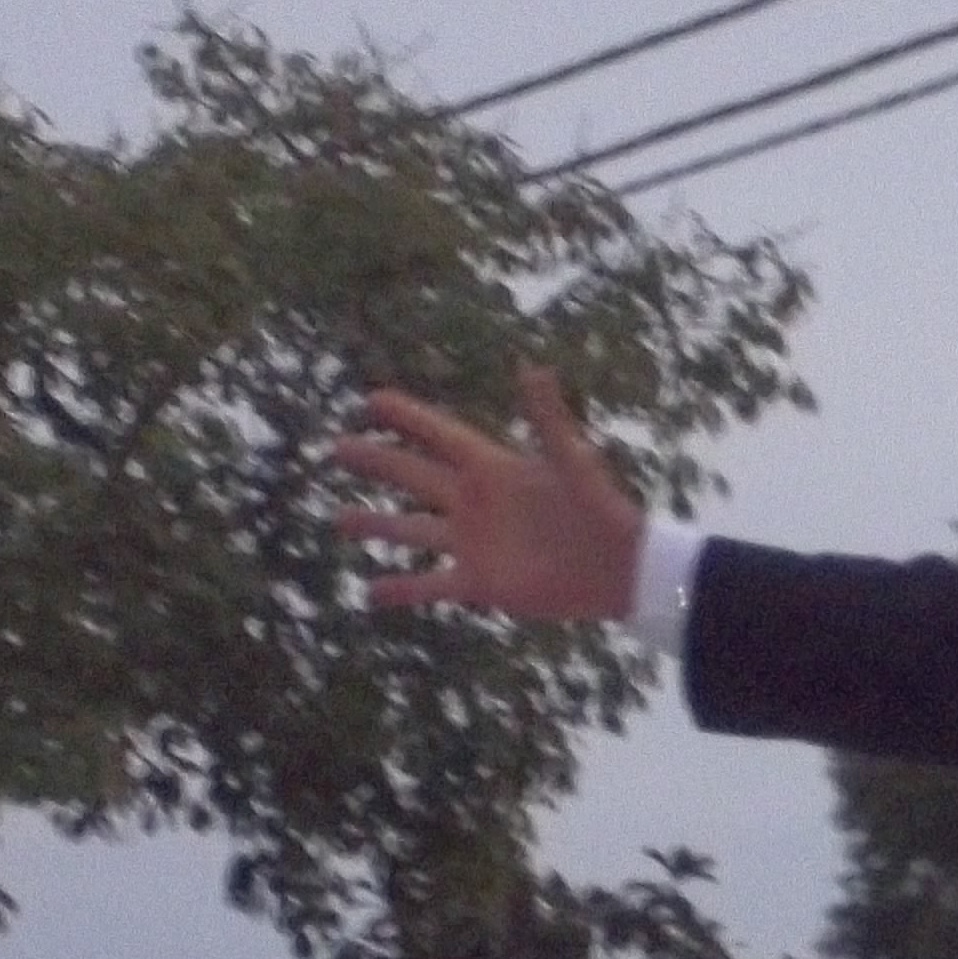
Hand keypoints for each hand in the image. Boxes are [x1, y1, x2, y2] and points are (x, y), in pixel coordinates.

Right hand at [334, 365, 645, 619]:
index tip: (371, 399)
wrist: (619, 571)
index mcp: (494, 467)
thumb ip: (548, 418)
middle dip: (377, 461)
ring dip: (377, 524)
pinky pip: (430, 585)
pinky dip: (401, 589)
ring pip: (412, 529)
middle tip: (338, 447)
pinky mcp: (479, 581)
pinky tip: (369, 592)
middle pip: (415, 475)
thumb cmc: (601, 511)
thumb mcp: (572, 461)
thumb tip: (533, 367)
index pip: (440, 435)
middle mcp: (476, 502)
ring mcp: (473, 542)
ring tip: (338, 518)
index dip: (408, 417)